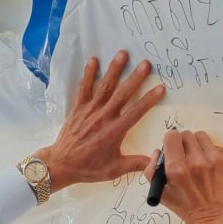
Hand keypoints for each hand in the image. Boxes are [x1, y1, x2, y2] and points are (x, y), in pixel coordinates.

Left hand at [32, 51, 165, 192]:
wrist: (62, 164)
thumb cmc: (88, 168)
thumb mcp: (113, 170)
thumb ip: (135, 164)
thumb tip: (155, 162)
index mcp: (115, 131)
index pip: (136, 112)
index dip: (149, 100)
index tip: (160, 88)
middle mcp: (104, 117)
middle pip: (122, 94)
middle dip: (135, 78)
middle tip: (146, 64)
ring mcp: (90, 111)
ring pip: (104, 87)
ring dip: (114, 70)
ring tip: (123, 53)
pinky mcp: (78, 108)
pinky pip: (84, 88)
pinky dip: (88, 74)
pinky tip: (93, 60)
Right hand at [143, 130, 222, 223]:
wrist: (210, 216)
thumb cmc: (184, 205)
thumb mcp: (159, 191)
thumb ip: (151, 169)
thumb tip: (158, 151)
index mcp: (177, 169)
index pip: (172, 136)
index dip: (169, 141)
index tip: (172, 148)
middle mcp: (195, 161)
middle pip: (186, 134)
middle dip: (182, 143)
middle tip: (183, 156)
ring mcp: (213, 159)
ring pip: (200, 136)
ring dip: (196, 145)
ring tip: (196, 159)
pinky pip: (214, 144)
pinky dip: (209, 152)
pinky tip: (208, 166)